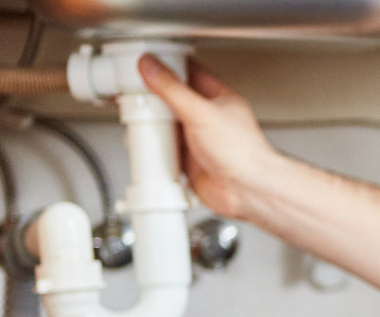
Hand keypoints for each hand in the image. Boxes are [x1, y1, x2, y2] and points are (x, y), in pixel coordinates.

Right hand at [138, 55, 276, 219]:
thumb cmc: (242, 153)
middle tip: (132, 89)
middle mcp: (208, 118)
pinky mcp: (189, 160)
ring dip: (152, 122)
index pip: (190, 71)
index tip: (146, 60)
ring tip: (134, 113)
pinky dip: (154, 146)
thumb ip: (173, 89)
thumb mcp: (201, 112)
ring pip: (168, 124)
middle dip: (154, 95)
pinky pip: (166, 149)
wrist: (246, 192)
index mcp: (218, 98)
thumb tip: (151, 67)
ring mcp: (198, 139)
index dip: (168, 64)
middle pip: (174, 99)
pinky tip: (144, 141)